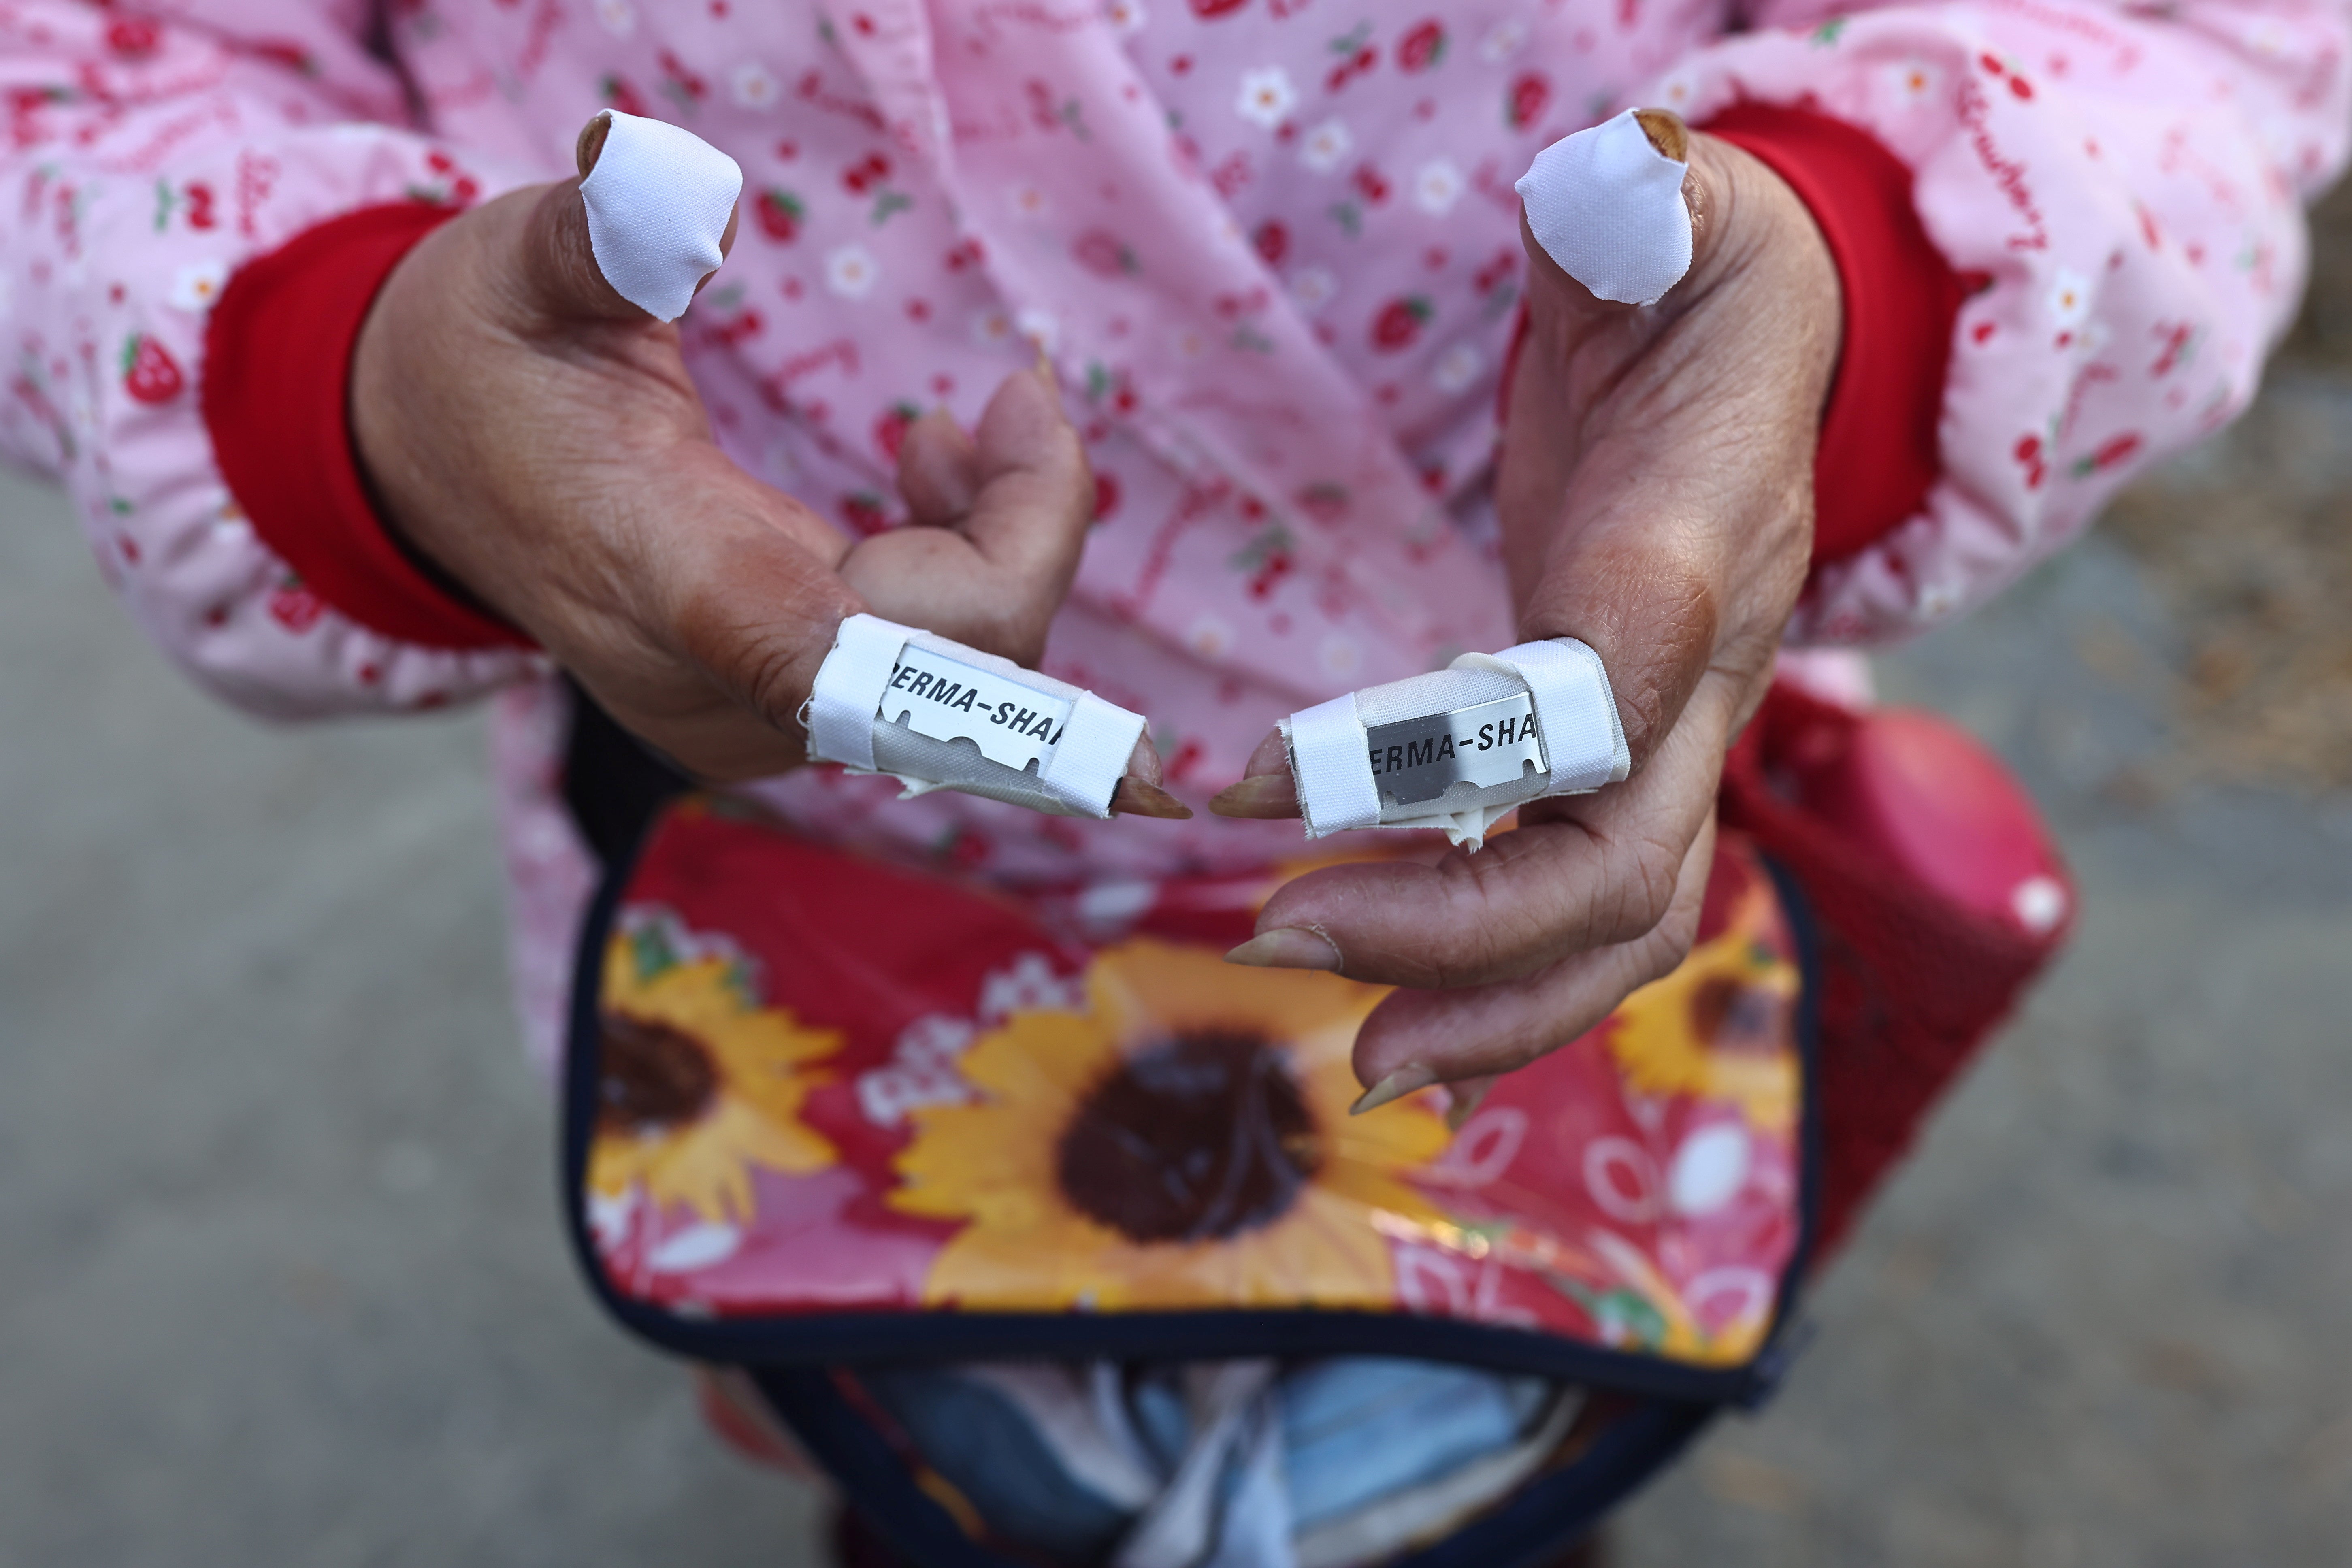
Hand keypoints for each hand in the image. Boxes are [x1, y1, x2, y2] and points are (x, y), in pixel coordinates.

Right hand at [352, 120, 1184, 813]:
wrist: (416, 465)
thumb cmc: (479, 358)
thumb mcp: (518, 268)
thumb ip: (607, 234)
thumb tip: (693, 196)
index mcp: (655, 573)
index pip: (824, 654)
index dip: (978, 609)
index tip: (1034, 449)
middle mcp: (713, 679)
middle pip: (945, 672)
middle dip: (1030, 532)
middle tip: (1021, 397)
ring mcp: (750, 710)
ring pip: (953, 686)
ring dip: (1002, 549)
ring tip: (952, 432)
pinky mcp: (777, 704)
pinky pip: (922, 676)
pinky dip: (964, 576)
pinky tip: (927, 477)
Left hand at [1209, 112, 1838, 1106]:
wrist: (1752, 336)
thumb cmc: (1694, 260)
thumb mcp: (1676, 205)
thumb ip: (1645, 206)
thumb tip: (1614, 190)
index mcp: (1706, 533)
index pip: (1617, 674)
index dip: (1455, 750)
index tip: (1276, 784)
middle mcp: (1709, 663)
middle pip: (1624, 856)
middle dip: (1465, 930)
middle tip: (1279, 942)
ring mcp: (1681, 725)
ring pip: (1622, 919)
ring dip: (1492, 1004)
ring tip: (1358, 1059)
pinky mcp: (1628, 754)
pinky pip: (1586, 903)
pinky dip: (1502, 980)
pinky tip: (1404, 1020)